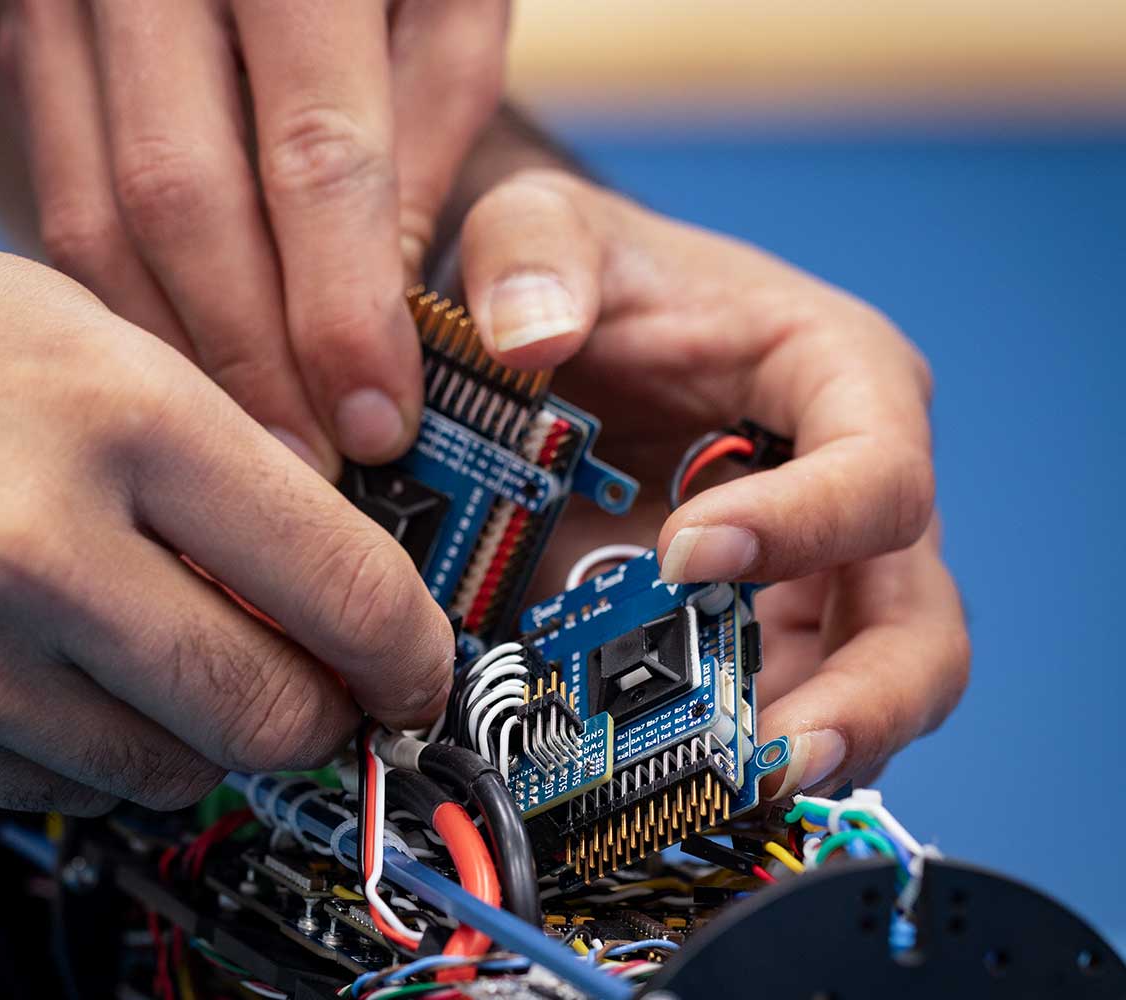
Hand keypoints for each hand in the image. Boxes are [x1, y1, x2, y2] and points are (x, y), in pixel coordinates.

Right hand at [0, 0, 508, 475]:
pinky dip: (119, 303)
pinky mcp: (38, 42)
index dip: (343, 309)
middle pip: (183, 201)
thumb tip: (391, 305)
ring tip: (242, 454)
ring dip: (173, 352)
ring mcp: (74, 2)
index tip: (377, 424)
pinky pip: (58, 197)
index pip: (317, 157)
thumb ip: (434, 126)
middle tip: (303, 472)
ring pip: (97, 214)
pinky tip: (177, 373)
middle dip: (249, 356)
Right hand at [0, 226, 451, 813]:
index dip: (411, 648)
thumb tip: (341, 579)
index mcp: (123, 421)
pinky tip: (76, 672)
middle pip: (272, 712)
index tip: (419, 666)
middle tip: (324, 683)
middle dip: (325, 710)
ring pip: (176, 771)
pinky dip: (107, 748)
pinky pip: (69, 791)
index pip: (343, 583)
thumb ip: (234, 463)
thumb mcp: (107, 345)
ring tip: (177, 653)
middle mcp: (41, 553)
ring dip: (211, 730)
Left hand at [455, 172, 969, 796]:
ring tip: (723, 790)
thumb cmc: (588, 278)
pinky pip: (778, 705)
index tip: (687, 557)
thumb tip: (529, 337)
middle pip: (914, 617)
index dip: (804, 526)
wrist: (571, 330)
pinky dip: (736, 749)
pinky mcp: (759, 623)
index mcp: (840, 378)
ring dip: (803, 747)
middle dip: (862, 699)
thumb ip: (530, 254)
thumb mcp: (545, 228)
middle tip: (771, 753)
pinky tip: (672, 772)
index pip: (878, 469)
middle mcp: (851, 483)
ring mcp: (814, 567)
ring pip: (866, 687)